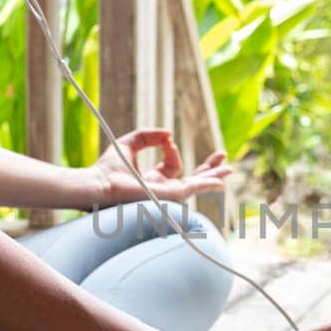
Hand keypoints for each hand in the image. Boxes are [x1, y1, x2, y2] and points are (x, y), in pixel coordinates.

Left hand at [91, 128, 232, 204]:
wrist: (101, 184)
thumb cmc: (108, 168)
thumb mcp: (130, 143)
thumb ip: (149, 135)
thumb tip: (169, 134)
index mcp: (153, 180)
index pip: (172, 165)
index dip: (171, 149)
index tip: (166, 139)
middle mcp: (162, 190)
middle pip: (191, 179)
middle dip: (208, 168)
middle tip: (222, 157)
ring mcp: (168, 195)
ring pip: (197, 186)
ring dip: (213, 176)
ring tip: (229, 169)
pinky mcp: (170, 196)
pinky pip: (194, 189)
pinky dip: (208, 183)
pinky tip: (220, 181)